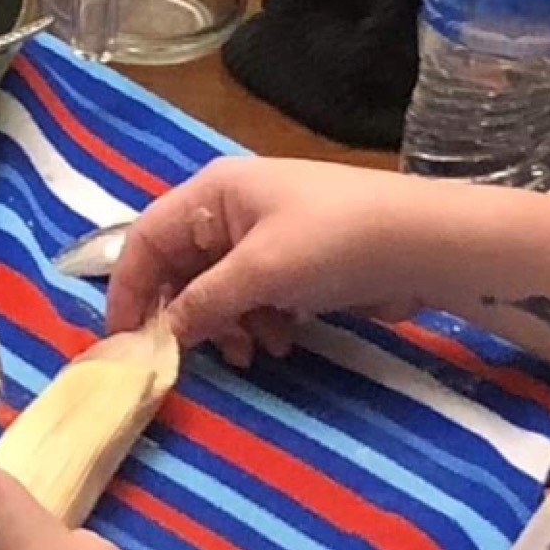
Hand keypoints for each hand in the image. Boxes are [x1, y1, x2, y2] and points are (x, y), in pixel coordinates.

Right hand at [109, 158, 490, 364]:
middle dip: (185, 315)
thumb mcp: (260, 272)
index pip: (144, 239)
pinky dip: (254, 323)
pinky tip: (279, 341)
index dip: (128, 290)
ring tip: (253, 351)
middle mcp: (230, 210)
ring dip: (225, 326)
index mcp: (214, 192)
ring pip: (214, 291)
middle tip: (191, 357)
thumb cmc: (337, 241)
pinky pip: (249, 299)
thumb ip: (202, 304)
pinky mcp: (291, 265)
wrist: (426, 244)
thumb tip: (160, 336)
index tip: (123, 342)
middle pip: (178, 269)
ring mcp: (262, 237)